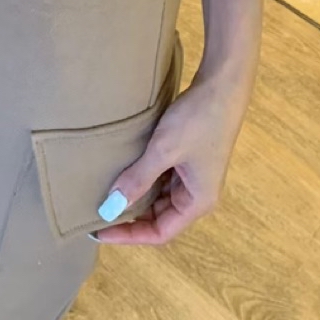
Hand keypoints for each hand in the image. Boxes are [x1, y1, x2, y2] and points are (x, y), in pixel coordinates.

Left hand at [92, 64, 254, 245]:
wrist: (222, 84)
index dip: (129, 235)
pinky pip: (162, 177)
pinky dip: (144, 178)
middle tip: (97, 210)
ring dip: (136, 195)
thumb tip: (109, 208)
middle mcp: (197, 194)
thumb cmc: (197, 121)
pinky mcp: (189, 158)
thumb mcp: (163, 150)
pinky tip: (125, 169)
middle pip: (159, 217)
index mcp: (198, 202)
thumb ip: (137, 180)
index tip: (99, 230)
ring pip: (159, 196)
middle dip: (130, 216)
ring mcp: (194, 175)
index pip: (160, 233)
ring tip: (106, 191)